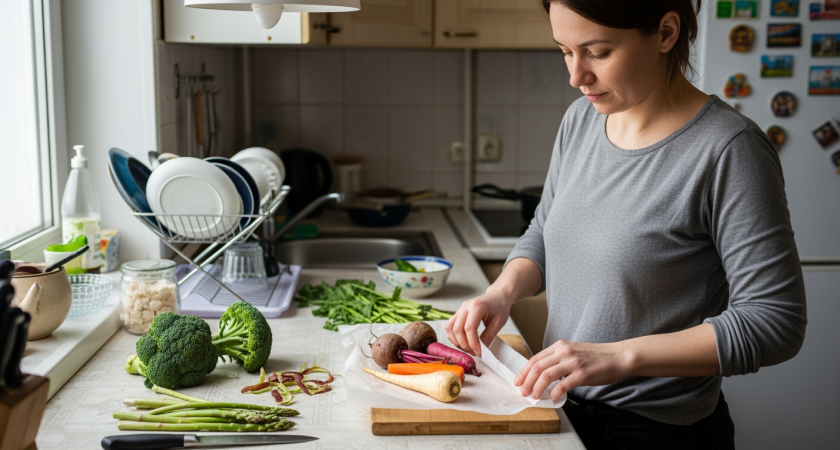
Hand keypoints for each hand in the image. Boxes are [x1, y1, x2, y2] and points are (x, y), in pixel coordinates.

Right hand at [444, 287, 510, 356]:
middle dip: (464, 344)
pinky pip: (450, 326)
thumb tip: (480, 351)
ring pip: (450, 328)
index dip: (472, 343)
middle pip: (457, 329)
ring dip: (457, 342)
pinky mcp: (458, 313)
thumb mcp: (499, 323)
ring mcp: (460, 309)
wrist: (497, 296)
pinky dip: (453, 336)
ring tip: (468, 348)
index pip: (469, 328)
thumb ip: (488, 336)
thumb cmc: (500, 307)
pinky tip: (462, 342)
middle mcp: (465, 306)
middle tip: (474, 352)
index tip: (478, 352)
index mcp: (477, 306)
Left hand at [514, 340, 628, 401]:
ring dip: (537, 388)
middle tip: (522, 392)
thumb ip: (559, 359)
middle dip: (526, 382)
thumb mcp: (574, 351)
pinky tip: (553, 398)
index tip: (518, 381)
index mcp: (560, 346)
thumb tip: (543, 374)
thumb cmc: (597, 357)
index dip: (524, 371)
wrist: (618, 356)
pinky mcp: (582, 374)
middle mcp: (564, 352)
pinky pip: (562, 385)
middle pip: (537, 367)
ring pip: (546, 376)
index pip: (535, 358)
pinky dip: (554, 393)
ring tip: (534, 396)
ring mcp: (573, 362)